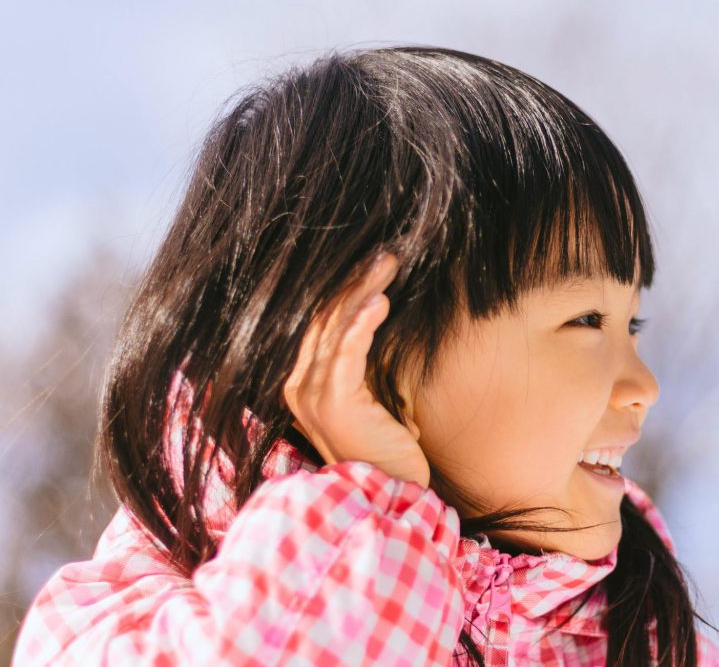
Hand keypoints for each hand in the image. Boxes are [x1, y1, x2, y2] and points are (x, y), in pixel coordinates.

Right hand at [282, 251, 429, 487]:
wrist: (390, 493)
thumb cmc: (388, 450)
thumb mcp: (374, 402)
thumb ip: (365, 370)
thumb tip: (380, 328)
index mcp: (305, 384)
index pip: (322, 324)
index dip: (346, 292)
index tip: (373, 267)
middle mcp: (300, 387)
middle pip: (325, 318)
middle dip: (356, 282)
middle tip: (386, 255)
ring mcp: (313, 395)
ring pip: (336, 328)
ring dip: (362, 291)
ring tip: (388, 264)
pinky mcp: (335, 404)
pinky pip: (346, 353)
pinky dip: (362, 323)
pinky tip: (380, 300)